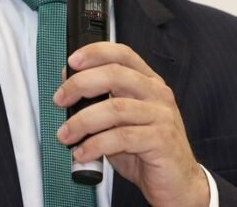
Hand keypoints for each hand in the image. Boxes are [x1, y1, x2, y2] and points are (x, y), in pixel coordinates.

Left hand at [53, 43, 209, 206]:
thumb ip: (101, 101)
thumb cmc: (147, 150)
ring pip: (116, 108)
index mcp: (149, 82)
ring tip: (66, 134)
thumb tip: (70, 83)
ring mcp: (161, 116)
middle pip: (116, 75)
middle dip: (81, 85)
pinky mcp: (161, 141)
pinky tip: (83, 153)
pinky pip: (122, 137)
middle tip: (60, 99)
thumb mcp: (121, 121)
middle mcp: (157, 94)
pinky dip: (96, 144)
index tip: (72, 62)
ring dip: (82, 121)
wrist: (177, 183)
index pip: (122, 54)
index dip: (95, 53)